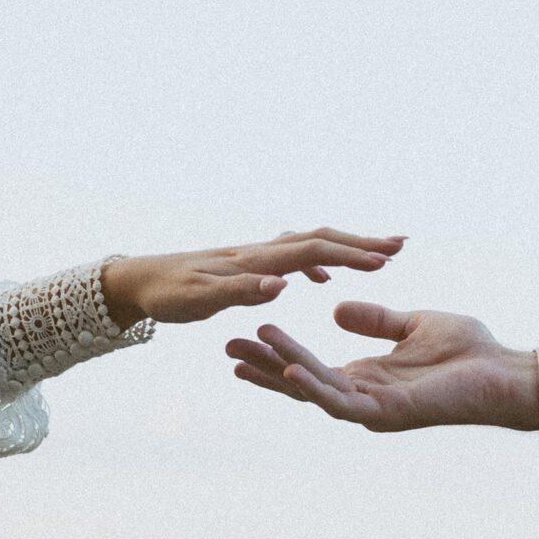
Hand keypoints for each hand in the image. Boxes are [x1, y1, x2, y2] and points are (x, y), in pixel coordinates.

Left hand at [101, 228, 405, 324]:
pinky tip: (326, 279)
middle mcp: (261, 251)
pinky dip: (321, 262)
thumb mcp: (200, 300)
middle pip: (321, 239)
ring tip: (381, 254)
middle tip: (401, 244)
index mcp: (254, 262)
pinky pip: (297, 256)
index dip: (349, 255)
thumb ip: (242, 291)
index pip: (312, 253)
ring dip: (348, 247)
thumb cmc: (167, 294)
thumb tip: (283, 285)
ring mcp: (258, 255)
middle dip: (362, 241)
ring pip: (313, 244)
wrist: (137, 279)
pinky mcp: (252, 263)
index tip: (386, 261)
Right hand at [226, 302, 538, 431]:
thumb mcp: (412, 324)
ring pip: (315, 391)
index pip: (312, 368)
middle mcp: (363, 397)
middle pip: (302, 383)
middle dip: (264, 366)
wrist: (503, 370)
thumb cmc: (467, 351)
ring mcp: (373, 409)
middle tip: (227, 345)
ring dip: (280, 372)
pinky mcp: (389, 414)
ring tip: (245, 351)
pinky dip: (317, 389)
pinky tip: (293, 373)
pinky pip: (344, 404)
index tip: (249, 330)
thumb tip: (336, 312)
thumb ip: (375, 320)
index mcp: (366, 377)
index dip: (279, 354)